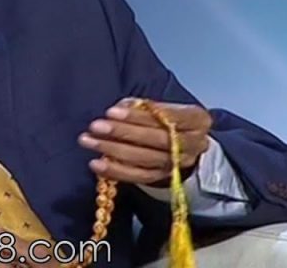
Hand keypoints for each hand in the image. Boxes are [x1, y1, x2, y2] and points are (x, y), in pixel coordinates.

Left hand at [77, 98, 211, 185]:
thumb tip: (118, 110)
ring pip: (146, 159)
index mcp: (196, 120)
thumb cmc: (168, 120)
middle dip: (122, 133)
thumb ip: (141, 106)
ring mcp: (180, 164)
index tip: (110, 112)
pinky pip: (140, 177)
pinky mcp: (166, 179)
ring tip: (89, 142)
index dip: (137, 116)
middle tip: (94, 127)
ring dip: (113, 151)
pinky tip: (97, 164)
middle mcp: (194, 144)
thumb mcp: (161, 108)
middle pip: (156, 140)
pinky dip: (116, 171)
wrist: (184, 145)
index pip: (167, 117)